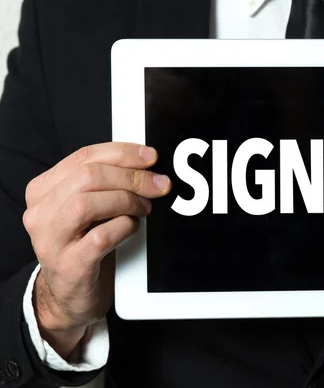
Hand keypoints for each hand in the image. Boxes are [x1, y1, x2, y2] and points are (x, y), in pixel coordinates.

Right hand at [23, 143, 171, 356]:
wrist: (69, 295)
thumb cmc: (84, 245)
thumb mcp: (87, 209)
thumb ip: (104, 183)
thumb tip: (146, 163)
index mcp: (43, 191)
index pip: (83, 157)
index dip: (121, 153)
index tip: (150, 156)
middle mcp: (40, 213)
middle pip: (87, 177)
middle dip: (131, 176)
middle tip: (159, 184)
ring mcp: (51, 240)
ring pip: (87, 204)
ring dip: (126, 200)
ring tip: (145, 207)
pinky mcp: (69, 264)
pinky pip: (101, 237)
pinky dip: (124, 227)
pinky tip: (133, 227)